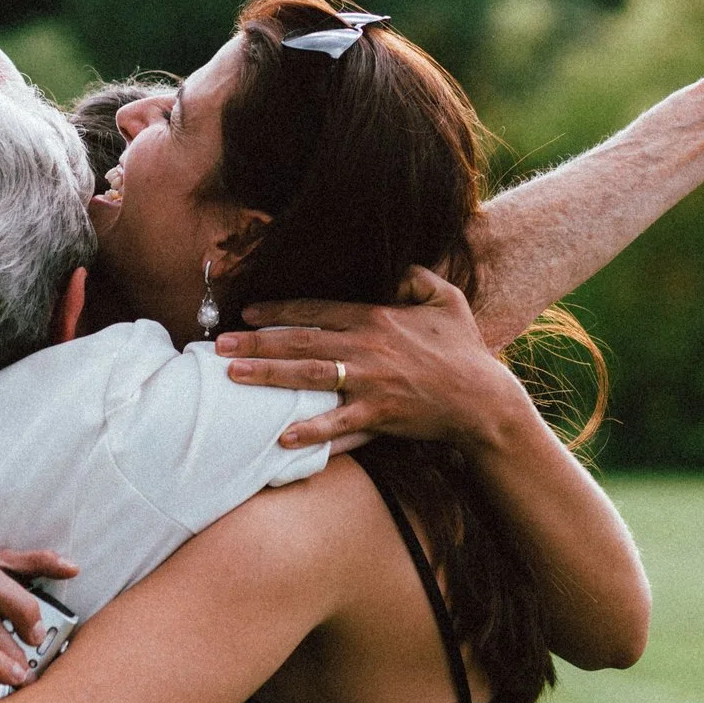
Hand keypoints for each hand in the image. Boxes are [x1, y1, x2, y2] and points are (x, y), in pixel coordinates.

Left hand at [214, 266, 531, 455]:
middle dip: (256, 341)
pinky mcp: (380, 416)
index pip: (317, 310)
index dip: (279, 310)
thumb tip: (397, 267)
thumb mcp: (447, 299)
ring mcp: (371, 383)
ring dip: (268, 376)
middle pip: (301, 341)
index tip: (248, 312)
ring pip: (309, 376)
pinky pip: (338, 424)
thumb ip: (418, 277)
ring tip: (232, 377)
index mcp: (377, 318)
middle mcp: (367, 348)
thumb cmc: (465, 349)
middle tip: (219, 346)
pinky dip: (310, 430)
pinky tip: (281, 436)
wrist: (484, 400)